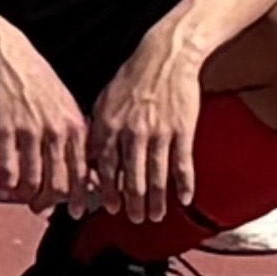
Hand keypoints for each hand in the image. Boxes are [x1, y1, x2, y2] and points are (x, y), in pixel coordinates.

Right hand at [0, 21, 87, 211]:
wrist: (6, 54)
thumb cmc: (35, 79)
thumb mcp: (64, 104)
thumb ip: (72, 135)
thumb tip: (77, 167)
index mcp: (75, 126)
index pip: (84, 172)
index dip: (81, 197)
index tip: (77, 211)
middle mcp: (57, 131)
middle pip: (60, 183)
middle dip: (51, 203)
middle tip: (42, 209)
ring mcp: (31, 131)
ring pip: (34, 180)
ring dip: (27, 196)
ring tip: (20, 199)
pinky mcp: (5, 129)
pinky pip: (7, 167)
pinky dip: (5, 184)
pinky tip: (1, 189)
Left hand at [86, 33, 204, 225]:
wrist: (165, 55)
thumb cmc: (133, 78)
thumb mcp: (105, 100)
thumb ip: (98, 130)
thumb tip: (91, 159)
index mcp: (108, 123)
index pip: (105, 166)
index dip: (107, 190)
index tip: (109, 208)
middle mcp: (131, 130)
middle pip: (130, 176)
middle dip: (132, 203)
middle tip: (134, 220)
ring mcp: (158, 131)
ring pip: (156, 174)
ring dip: (157, 199)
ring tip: (156, 216)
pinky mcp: (182, 129)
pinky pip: (182, 162)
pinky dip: (184, 183)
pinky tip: (184, 199)